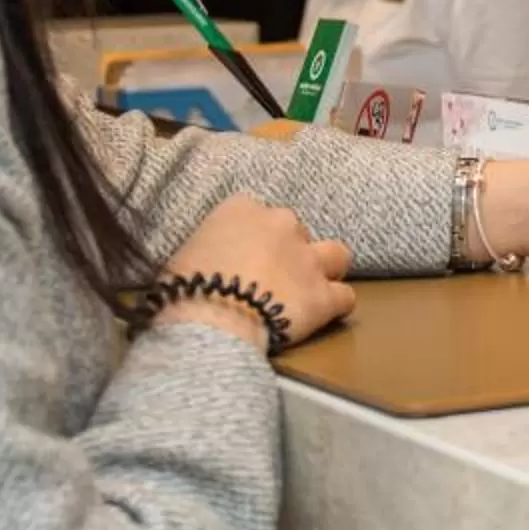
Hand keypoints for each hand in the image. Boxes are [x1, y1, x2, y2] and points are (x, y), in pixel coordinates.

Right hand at [161, 195, 355, 349]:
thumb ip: (209, 249)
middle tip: (270, 279)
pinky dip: (335, 306)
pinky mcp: (324, 294)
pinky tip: (322, 317)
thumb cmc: (185, 289)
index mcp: (241, 209)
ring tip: (309, 289)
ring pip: (336, 254)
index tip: (243, 257)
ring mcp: (307, 258)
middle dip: (287, 252)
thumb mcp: (183, 256)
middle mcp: (281, 223)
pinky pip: (344, 296)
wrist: (211, 320)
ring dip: (325, 269)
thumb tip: (210, 264)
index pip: (255, 212)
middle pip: (295, 231)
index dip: (252, 238)